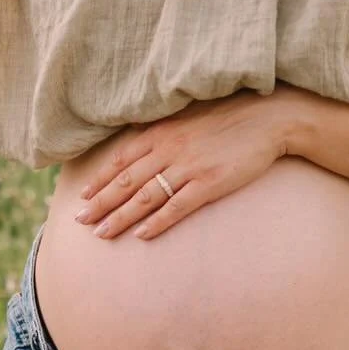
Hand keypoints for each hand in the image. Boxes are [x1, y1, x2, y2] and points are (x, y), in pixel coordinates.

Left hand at [72, 91, 290, 239]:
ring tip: (102, 234)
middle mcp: (169, 150)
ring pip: (146, 197)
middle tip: (80, 222)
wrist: (268, 117)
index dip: (100, 179)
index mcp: (162, 132)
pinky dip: (158, 222)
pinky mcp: (209, 183)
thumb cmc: (229, 115)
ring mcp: (189, 168)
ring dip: (121, 217)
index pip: (121, 159)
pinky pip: (177, 207)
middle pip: (127, 181)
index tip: (83, 196)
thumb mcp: (188, 115)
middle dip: (101, 203)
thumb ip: (162, 129)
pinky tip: (142, 235)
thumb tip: (137, 135)